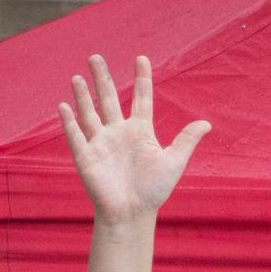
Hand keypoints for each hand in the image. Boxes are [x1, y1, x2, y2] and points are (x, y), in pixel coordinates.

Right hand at [57, 54, 209, 225]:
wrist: (132, 214)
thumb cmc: (153, 191)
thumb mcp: (173, 162)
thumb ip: (186, 141)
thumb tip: (206, 123)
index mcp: (140, 131)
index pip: (141, 99)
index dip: (142, 79)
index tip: (141, 58)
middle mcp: (119, 133)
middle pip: (110, 98)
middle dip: (103, 78)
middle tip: (96, 56)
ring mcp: (101, 143)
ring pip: (89, 113)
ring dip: (83, 96)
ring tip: (78, 77)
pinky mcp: (86, 157)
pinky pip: (75, 135)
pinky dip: (69, 122)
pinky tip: (64, 105)